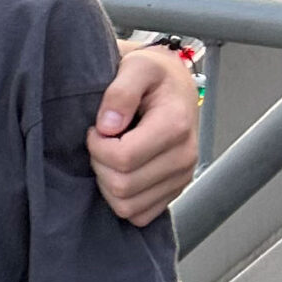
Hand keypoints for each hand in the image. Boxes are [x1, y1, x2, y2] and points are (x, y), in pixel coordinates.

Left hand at [90, 44, 199, 226]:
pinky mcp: (174, 191)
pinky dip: (123, 199)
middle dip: (100, 164)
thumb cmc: (153, 76)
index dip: (97, 145)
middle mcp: (185, 156)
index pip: (123, 158)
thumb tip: (108, 125)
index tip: (96, 128)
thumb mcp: (136, 66)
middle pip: (122, 185)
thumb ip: (121, 91)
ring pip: (128, 206)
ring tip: (111, 155)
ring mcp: (182, 177)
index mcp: (175, 126)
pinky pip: (140, 215)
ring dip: (108, 183)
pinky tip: (120, 171)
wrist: (173, 84)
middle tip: (101, 141)